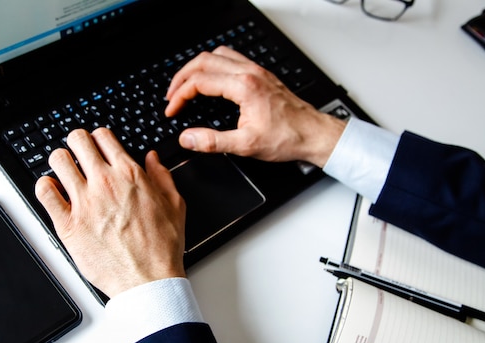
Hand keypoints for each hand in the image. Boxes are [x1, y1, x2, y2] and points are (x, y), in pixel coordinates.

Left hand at [35, 128, 186, 297]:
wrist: (148, 280)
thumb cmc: (161, 248)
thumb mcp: (174, 205)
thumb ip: (162, 176)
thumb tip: (152, 158)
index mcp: (129, 175)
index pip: (103, 136)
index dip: (99, 138)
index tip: (98, 146)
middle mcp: (104, 183)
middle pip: (77, 140)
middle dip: (77, 143)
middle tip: (78, 154)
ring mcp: (84, 203)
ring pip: (57, 160)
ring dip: (60, 162)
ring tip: (64, 172)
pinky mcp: (68, 225)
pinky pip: (44, 193)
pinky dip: (45, 187)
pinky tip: (52, 191)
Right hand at [165, 46, 345, 167]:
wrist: (313, 134)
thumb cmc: (287, 138)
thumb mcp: (246, 146)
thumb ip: (212, 142)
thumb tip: (188, 138)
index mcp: (244, 87)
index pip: (200, 81)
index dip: (180, 95)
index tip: (172, 109)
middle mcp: (250, 73)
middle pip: (204, 61)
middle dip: (182, 77)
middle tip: (171, 95)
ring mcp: (256, 71)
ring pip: (218, 55)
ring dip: (197, 67)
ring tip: (186, 84)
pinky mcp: (261, 75)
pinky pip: (231, 58)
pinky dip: (214, 65)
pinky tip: (211, 79)